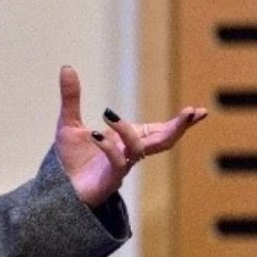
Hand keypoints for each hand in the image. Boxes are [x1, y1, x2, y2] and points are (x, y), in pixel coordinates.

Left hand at [52, 65, 206, 207]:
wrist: (57, 189)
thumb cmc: (70, 160)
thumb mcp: (68, 123)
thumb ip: (71, 97)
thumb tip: (66, 67)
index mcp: (126, 140)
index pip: (159, 130)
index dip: (179, 122)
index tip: (198, 111)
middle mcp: (129, 153)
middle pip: (163, 140)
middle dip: (179, 126)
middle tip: (192, 112)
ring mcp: (121, 166)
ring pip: (138, 149)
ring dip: (128, 131)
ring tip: (109, 115)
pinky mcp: (110, 180)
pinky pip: (117, 162)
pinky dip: (108, 148)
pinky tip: (95, 135)